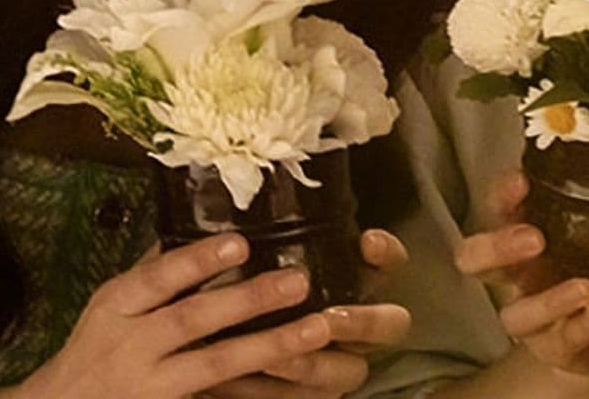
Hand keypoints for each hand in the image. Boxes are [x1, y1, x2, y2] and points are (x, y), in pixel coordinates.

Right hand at [19, 233, 334, 398]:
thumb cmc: (94, 349)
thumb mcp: (112, 306)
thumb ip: (154, 272)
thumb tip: (198, 222)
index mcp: (118, 306)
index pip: (157, 278)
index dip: (197, 261)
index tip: (239, 243)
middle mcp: (132, 346)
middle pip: (192, 320)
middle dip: (247, 300)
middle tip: (297, 282)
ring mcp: (151, 385)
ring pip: (215, 366)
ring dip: (270, 347)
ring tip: (317, 328)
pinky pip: (220, 398)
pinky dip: (258, 389)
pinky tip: (298, 380)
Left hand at [201, 229, 413, 397]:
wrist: (198, 348)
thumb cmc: (228, 296)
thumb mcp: (247, 265)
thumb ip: (261, 246)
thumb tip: (242, 210)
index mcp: (351, 284)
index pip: (390, 265)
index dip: (387, 256)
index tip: (367, 241)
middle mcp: (356, 326)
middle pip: (390, 326)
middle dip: (362, 322)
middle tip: (326, 318)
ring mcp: (338, 365)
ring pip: (349, 371)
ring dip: (314, 364)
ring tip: (275, 357)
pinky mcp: (312, 395)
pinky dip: (274, 392)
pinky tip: (238, 382)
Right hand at [453, 171, 588, 375]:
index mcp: (521, 233)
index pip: (496, 208)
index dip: (501, 195)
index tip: (522, 180)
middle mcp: (514, 274)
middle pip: (477, 260)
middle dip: (498, 247)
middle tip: (534, 238)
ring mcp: (531, 316)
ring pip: (516, 313)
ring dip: (548, 300)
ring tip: (586, 287)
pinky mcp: (555, 349)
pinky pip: (560, 343)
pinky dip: (579, 330)